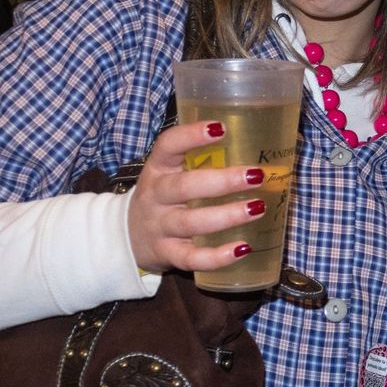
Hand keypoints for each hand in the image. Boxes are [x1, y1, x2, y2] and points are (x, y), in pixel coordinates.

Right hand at [125, 120, 268, 273]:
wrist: (126, 237)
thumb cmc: (163, 197)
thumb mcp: (170, 173)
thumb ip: (203, 159)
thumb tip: (260, 143)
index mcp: (157, 169)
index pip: (167, 146)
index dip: (191, 136)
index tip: (220, 128)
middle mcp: (155, 197)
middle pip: (184, 187)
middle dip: (222, 181)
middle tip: (256, 175)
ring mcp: (160, 227)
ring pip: (191, 223)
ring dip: (227, 216)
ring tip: (258, 208)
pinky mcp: (167, 254)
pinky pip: (192, 258)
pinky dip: (217, 257)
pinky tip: (244, 248)